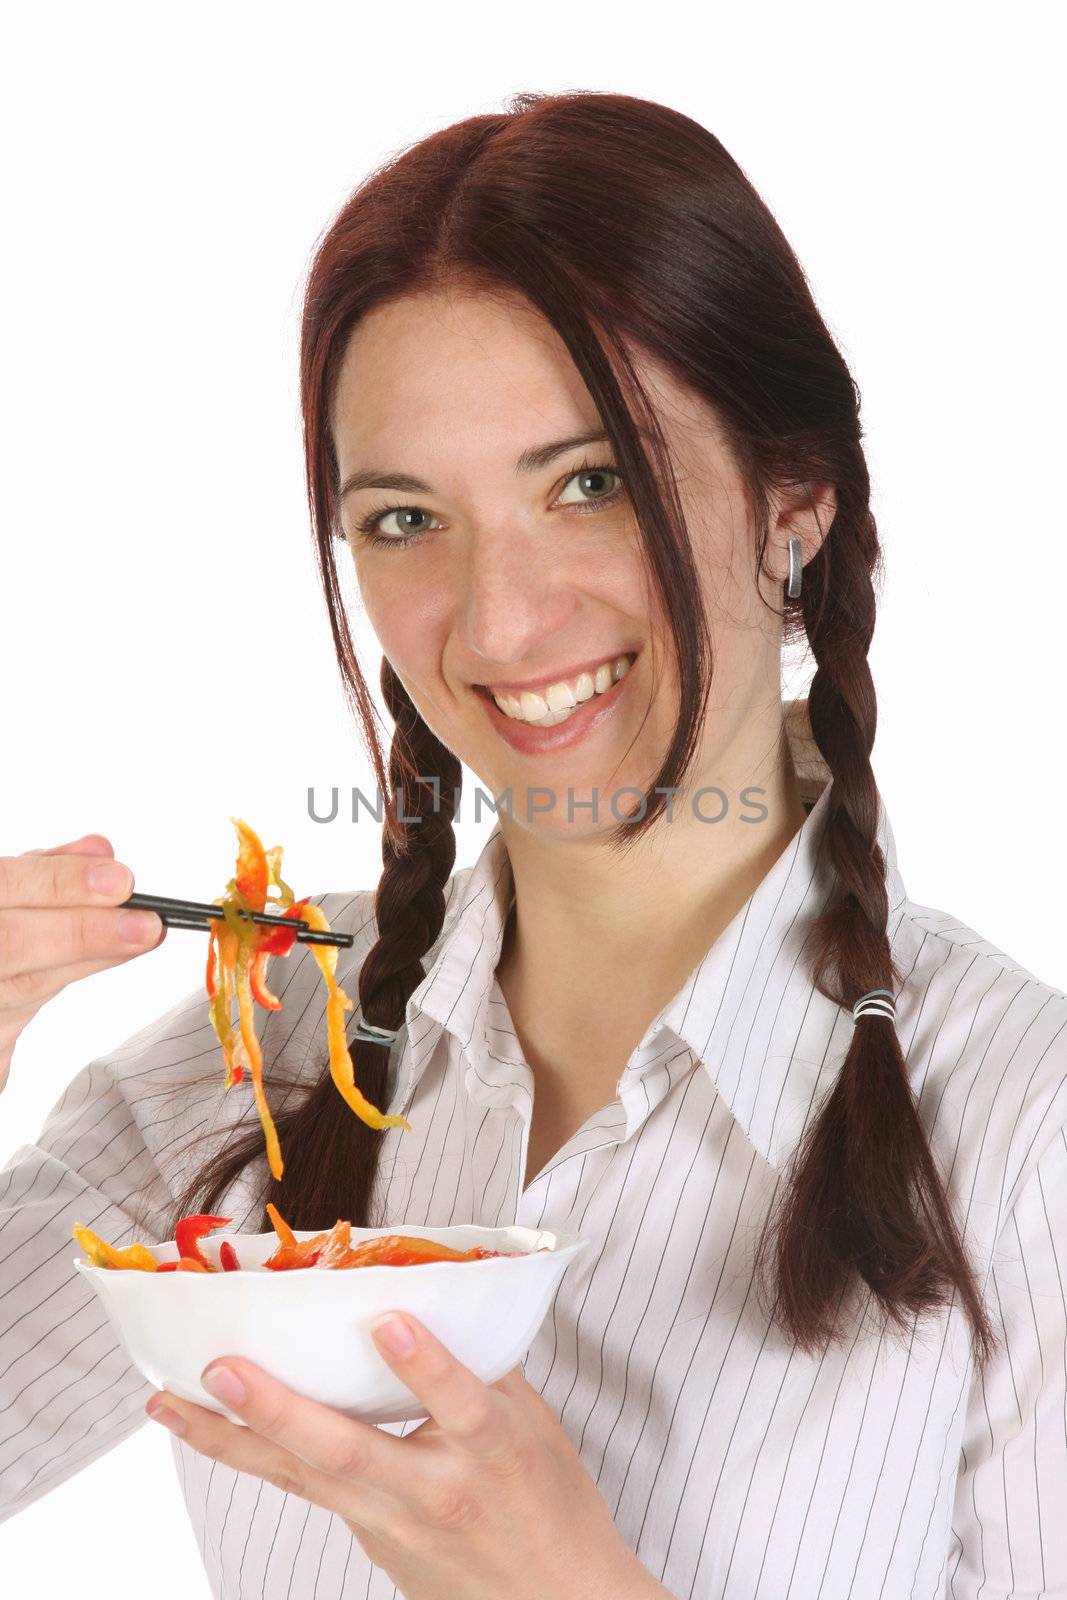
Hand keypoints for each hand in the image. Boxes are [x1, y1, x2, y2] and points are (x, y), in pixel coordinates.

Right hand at [0, 833, 164, 1091]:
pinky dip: (62, 984)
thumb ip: (42, 870)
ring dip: (91, 960)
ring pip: (25, 987)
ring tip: (142, 936)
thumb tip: (102, 853)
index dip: (60, 884)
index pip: (3, 886)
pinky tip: (108, 959)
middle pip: (12, 945)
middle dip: (83, 932)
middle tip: (147, 925)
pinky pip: (16, 1026)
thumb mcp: (0, 887)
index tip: (121, 880)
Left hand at [144, 1311, 660, 1599]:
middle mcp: (433, 1491)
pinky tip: (212, 1428)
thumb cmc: (552, 1506)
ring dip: (230, 1439)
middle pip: (348, 1453)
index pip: (460, 1406)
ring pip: (300, 1478)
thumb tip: (439, 1292)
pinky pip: (307, 1489)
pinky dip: (257, 1456)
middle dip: (278, 1409)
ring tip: (171, 1403)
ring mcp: (391, 1523)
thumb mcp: (539, 1425)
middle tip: (224, 1369)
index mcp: (491, 1453)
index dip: (425, 1365)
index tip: (388, 1319)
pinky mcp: (369, 1539)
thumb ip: (486, 1362)